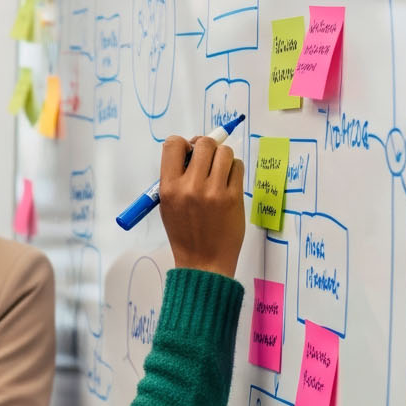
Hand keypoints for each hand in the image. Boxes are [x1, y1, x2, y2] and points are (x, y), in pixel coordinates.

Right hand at [158, 134, 245, 276]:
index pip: (173, 144)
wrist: (203, 262)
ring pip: (224, 152)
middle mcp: (190, 187)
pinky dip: (234, 169)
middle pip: (203, 143)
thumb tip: (193, 149)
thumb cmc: (185, 233)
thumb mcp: (168, 205)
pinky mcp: (234, 197)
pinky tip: (228, 181)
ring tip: (219, 171)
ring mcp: (214, 192)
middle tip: (207, 159)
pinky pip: (238, 167)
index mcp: (169, 188)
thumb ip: (176, 177)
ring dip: (222, 157)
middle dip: (206, 147)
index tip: (189, 152)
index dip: (183, 144)